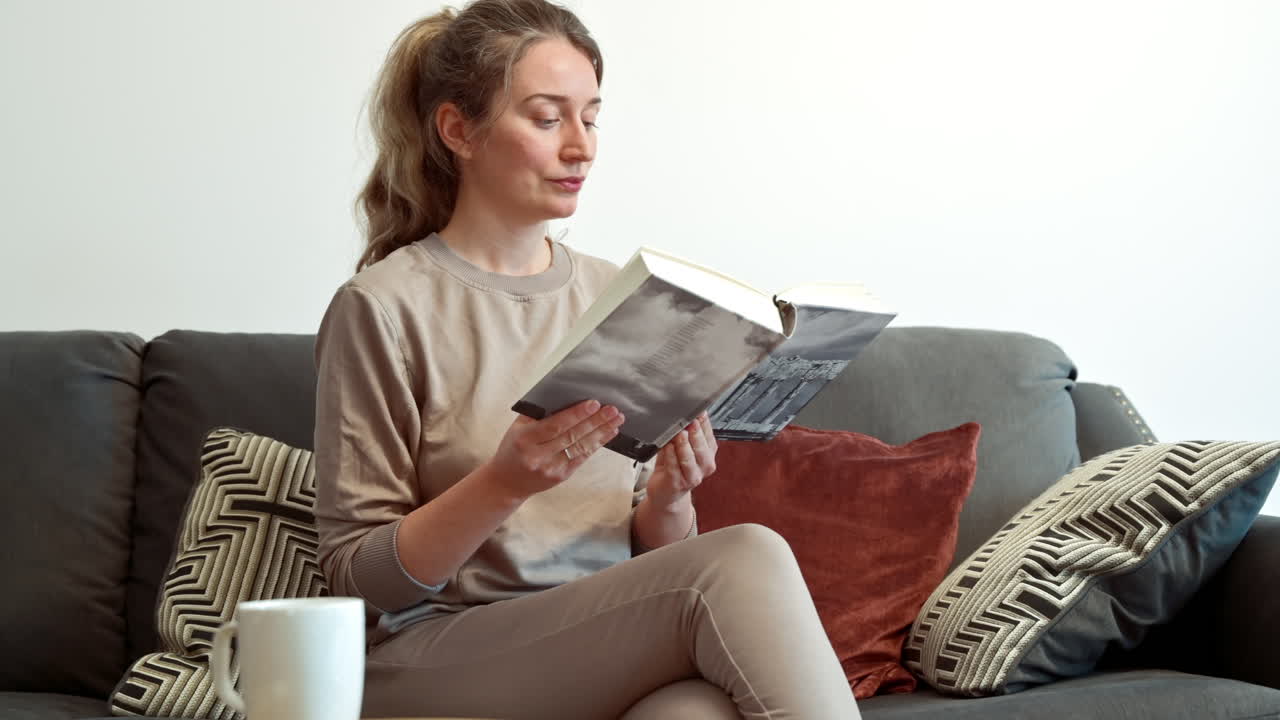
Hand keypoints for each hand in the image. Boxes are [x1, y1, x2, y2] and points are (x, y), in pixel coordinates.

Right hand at [486, 399, 625, 500]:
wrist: (506, 482)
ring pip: (580, 448)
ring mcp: (550, 468)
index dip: (576, 414)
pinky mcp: (560, 477)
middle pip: (572, 436)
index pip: (555, 425)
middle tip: (612, 410)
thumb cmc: (513, 448)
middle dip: (595, 422)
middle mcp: (538, 455)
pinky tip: (607, 434)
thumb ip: (538, 413)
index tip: (594, 403)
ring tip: (616, 420)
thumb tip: (566, 396)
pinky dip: (596, 445)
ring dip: (601, 433)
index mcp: (525, 439)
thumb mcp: (518, 428)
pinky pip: (582, 458)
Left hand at [645, 412, 717, 508]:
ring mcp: (691, 477)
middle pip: (702, 449)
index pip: (709, 437)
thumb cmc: (673, 467)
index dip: (704, 424)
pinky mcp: (676, 484)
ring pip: (689, 460)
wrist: (666, 493)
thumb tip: (682, 416)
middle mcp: (703, 467)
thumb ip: (682, 432)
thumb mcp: (680, 447)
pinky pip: (673, 468)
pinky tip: (667, 447)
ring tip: (679, 434)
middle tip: (690, 422)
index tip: (699, 412)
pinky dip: (670, 456)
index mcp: (707, 455)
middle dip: (696, 434)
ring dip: (684, 446)